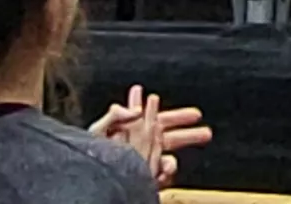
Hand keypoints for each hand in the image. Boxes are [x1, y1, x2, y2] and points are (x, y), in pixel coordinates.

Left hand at [91, 88, 210, 184]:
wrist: (83, 178)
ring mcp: (138, 165)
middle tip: (207, 133)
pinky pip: (156, 178)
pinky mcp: (138, 180)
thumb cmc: (84, 154)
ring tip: (172, 167)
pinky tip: (162, 174)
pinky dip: (162, 176)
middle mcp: (138, 148)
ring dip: (173, 162)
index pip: (158, 121)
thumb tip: (136, 110)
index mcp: (130, 132)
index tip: (196, 114)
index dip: (177, 117)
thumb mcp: (97, 130)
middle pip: (169, 139)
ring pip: (164, 161)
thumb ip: (115, 117)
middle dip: (188, 136)